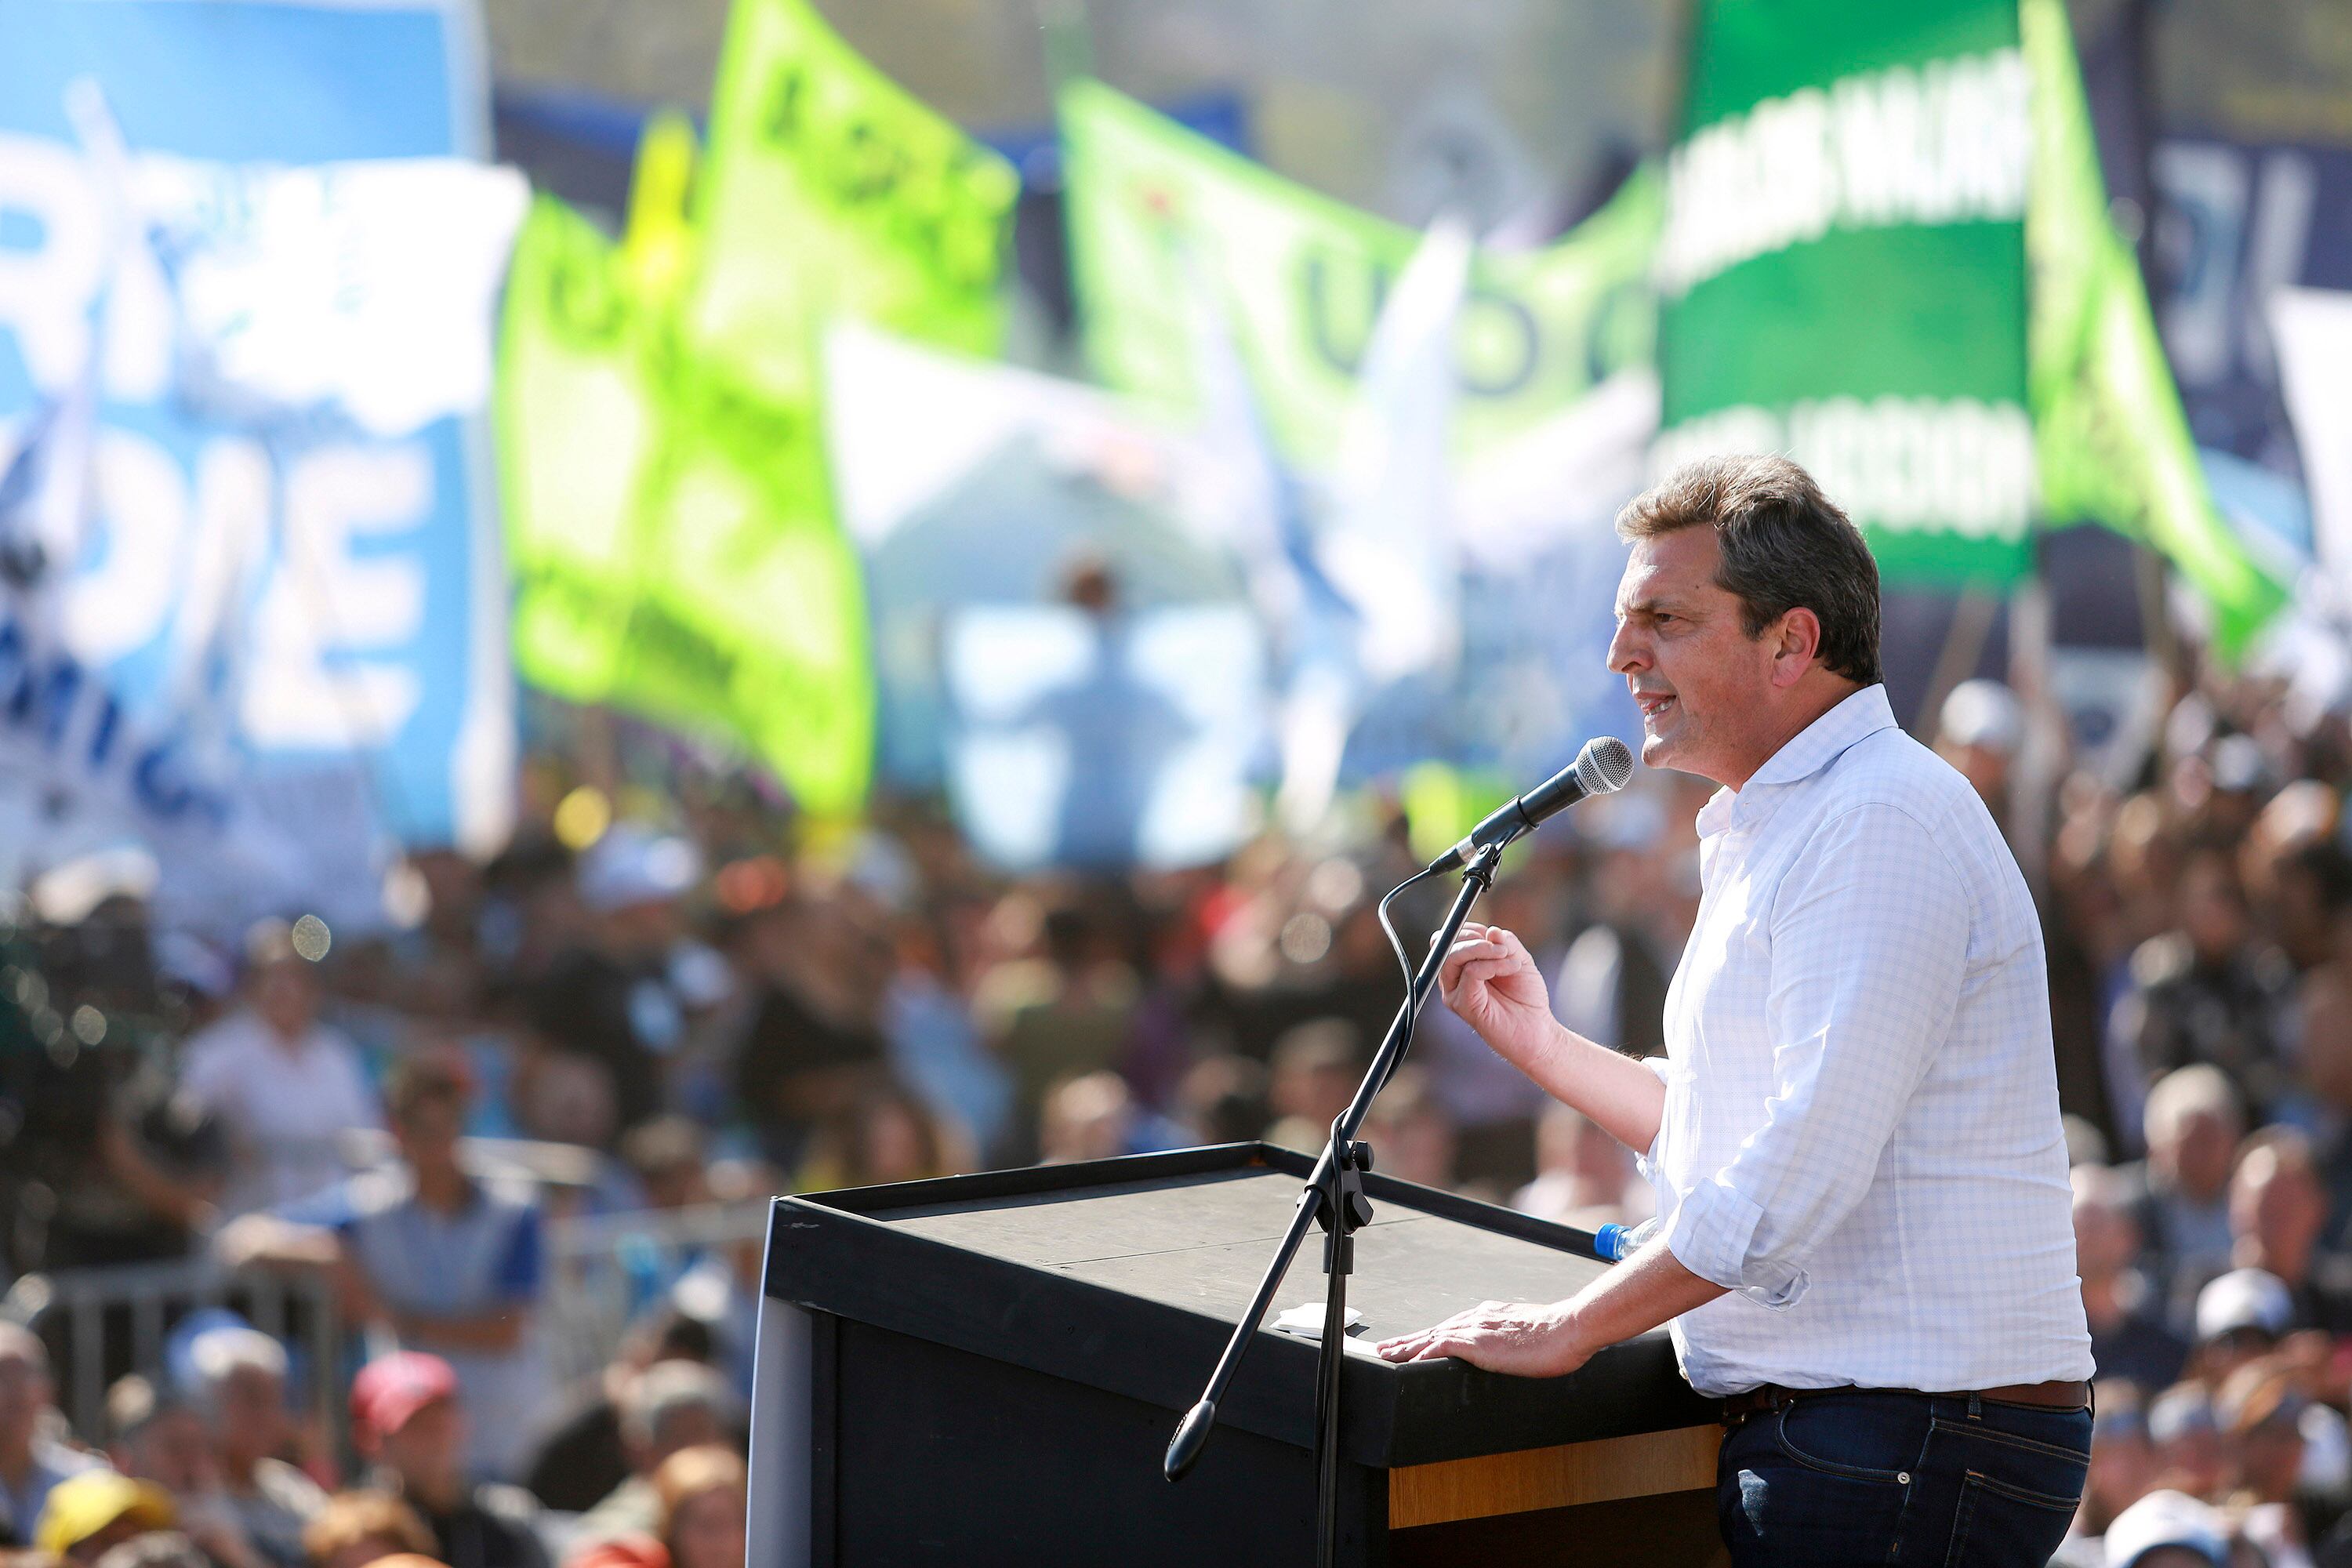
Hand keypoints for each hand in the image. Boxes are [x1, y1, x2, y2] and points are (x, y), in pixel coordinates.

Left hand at [1374, 1299, 1590, 1378]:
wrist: (1568, 1329)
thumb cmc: (1558, 1336)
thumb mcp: (1530, 1336)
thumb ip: (1515, 1341)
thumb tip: (1515, 1351)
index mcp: (1489, 1317)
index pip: (1452, 1327)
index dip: (1430, 1335)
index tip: (1415, 1340)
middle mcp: (1477, 1318)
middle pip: (1434, 1330)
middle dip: (1409, 1340)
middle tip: (1387, 1347)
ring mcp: (1475, 1329)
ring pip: (1430, 1337)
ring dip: (1406, 1347)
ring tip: (1387, 1354)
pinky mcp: (1476, 1344)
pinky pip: (1438, 1349)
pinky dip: (1420, 1355)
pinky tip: (1407, 1362)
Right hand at [1437, 924, 1558, 1067]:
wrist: (1536, 1029)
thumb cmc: (1526, 997)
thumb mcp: (1519, 960)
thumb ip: (1506, 944)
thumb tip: (1491, 931)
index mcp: (1464, 965)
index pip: (1453, 937)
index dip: (1472, 929)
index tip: (1496, 936)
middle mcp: (1454, 978)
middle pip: (1445, 944)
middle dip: (1473, 937)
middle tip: (1501, 946)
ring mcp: (1455, 992)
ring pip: (1454, 956)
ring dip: (1483, 950)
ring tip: (1509, 956)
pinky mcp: (1462, 1005)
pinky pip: (1470, 973)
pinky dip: (1491, 965)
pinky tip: (1510, 968)